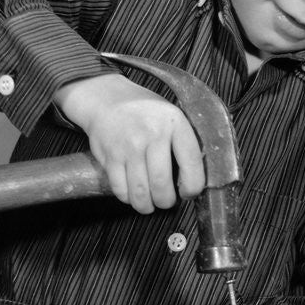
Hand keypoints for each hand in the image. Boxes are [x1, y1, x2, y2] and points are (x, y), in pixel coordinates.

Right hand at [54, 73, 204, 213]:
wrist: (108, 100)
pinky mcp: (110, 156)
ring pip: (140, 193)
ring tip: (150, 202)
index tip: (189, 192)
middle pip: (162, 185)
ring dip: (147, 205)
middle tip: (166, 200)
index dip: (192, 187)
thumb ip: (184, 143)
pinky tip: (132, 192)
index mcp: (175, 123)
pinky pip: (121, 190)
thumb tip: (196, 178)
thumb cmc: (146, 113)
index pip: (192, 164)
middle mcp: (152, 134)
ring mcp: (129, 146)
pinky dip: (128, 198)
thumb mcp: (172, 117)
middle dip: (166, 202)